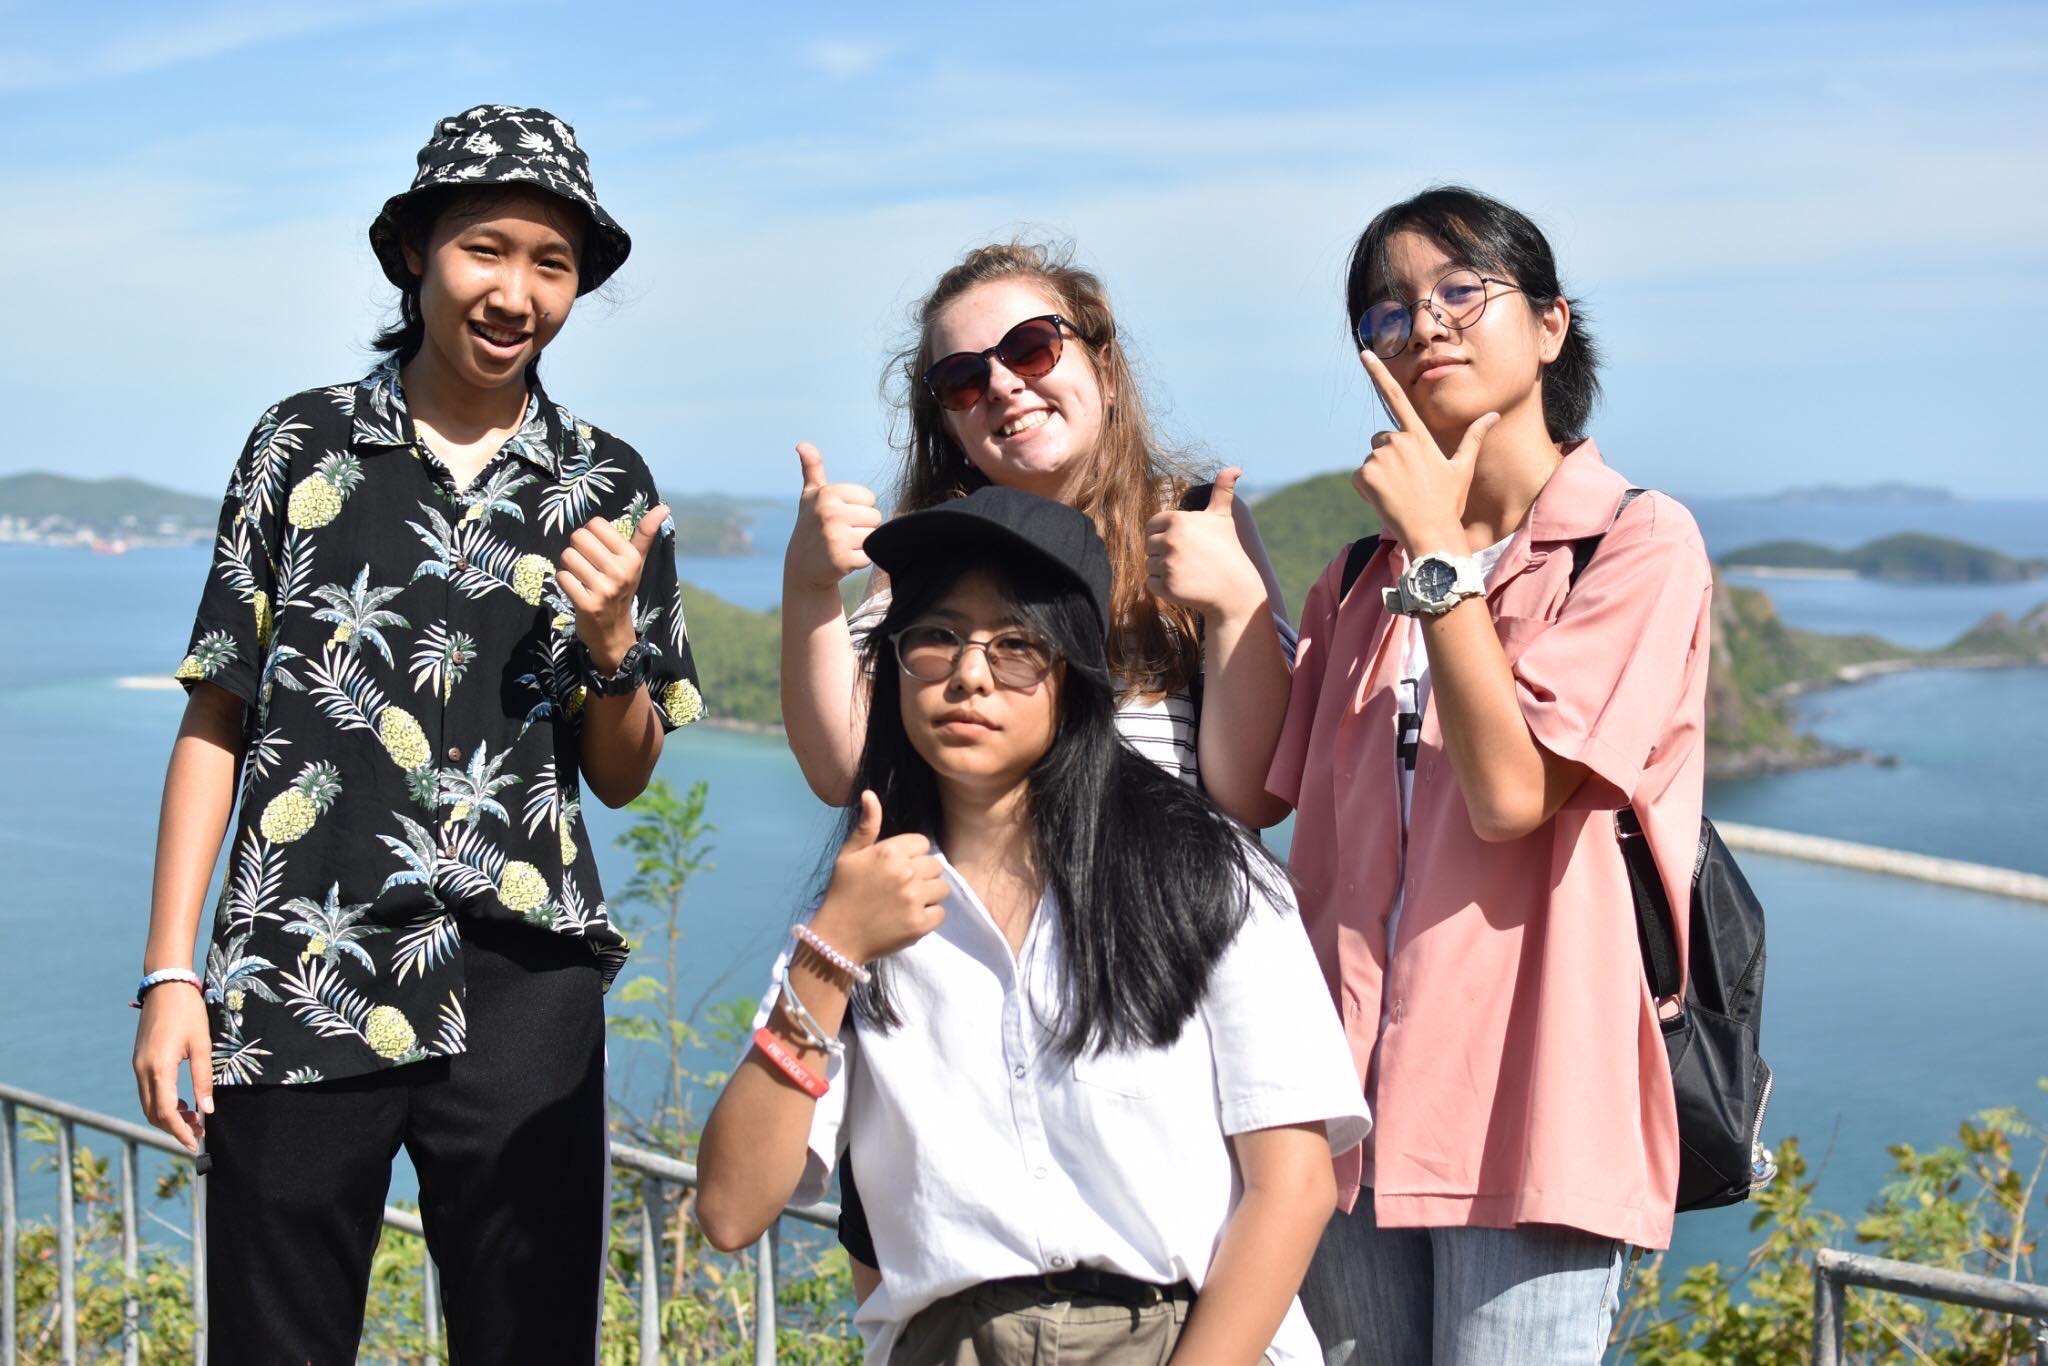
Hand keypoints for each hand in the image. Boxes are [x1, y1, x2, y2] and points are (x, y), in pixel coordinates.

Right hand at [132, 985, 211, 1152]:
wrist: (166, 986)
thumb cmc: (188, 1013)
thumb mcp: (202, 1046)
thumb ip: (203, 1080)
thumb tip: (208, 1111)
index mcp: (159, 1068)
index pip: (166, 1112)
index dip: (179, 1132)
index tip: (194, 1143)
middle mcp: (143, 1070)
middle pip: (153, 1113)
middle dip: (174, 1128)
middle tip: (198, 1133)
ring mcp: (138, 1065)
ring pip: (148, 1104)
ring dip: (168, 1116)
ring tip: (193, 1119)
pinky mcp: (139, 1060)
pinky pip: (147, 1091)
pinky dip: (162, 1103)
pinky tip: (182, 1103)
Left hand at [559, 503, 668, 669]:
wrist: (614, 632)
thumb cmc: (622, 588)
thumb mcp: (636, 561)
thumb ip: (645, 533)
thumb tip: (663, 507)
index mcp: (632, 557)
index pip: (595, 524)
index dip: (591, 535)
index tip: (599, 551)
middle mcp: (621, 572)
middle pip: (579, 537)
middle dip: (577, 549)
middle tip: (587, 565)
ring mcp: (604, 589)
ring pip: (567, 556)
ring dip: (569, 566)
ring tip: (581, 577)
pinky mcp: (587, 604)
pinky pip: (562, 577)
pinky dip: (564, 581)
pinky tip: (576, 590)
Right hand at [786, 443, 881, 593]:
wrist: (802, 566)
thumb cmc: (812, 525)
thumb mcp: (811, 496)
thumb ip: (812, 468)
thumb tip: (802, 444)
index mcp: (828, 494)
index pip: (869, 498)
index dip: (859, 509)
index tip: (840, 516)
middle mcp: (830, 513)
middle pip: (875, 517)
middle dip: (862, 527)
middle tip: (842, 533)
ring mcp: (835, 537)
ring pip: (873, 536)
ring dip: (862, 543)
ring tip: (843, 545)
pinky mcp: (842, 560)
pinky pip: (869, 556)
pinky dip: (860, 560)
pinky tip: (844, 559)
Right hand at [809, 791, 947, 963]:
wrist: (837, 937)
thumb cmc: (842, 892)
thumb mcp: (849, 855)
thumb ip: (866, 825)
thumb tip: (870, 794)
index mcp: (890, 851)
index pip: (923, 844)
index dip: (911, 856)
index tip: (895, 869)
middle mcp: (906, 872)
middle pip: (934, 866)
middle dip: (921, 875)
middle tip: (900, 888)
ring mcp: (914, 899)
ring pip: (941, 889)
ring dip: (928, 895)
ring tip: (907, 903)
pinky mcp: (920, 924)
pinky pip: (940, 913)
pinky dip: (929, 917)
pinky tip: (909, 918)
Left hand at [1144, 468, 1264, 618]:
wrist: (1235, 589)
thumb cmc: (1228, 550)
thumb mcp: (1223, 518)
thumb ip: (1222, 490)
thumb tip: (1235, 468)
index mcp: (1178, 520)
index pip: (1152, 525)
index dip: (1164, 533)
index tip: (1184, 542)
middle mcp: (1171, 540)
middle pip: (1149, 545)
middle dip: (1164, 552)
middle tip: (1188, 559)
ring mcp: (1168, 564)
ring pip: (1149, 564)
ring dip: (1163, 569)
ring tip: (1188, 571)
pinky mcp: (1166, 586)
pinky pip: (1150, 583)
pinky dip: (1163, 586)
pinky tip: (1184, 584)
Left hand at [1352, 351, 1498, 555]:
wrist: (1431, 533)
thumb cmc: (1448, 502)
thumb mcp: (1462, 468)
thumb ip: (1474, 437)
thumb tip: (1494, 414)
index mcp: (1419, 436)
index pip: (1396, 397)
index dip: (1379, 375)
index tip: (1364, 354)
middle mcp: (1397, 441)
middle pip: (1382, 439)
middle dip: (1390, 456)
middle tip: (1408, 482)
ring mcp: (1379, 458)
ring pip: (1372, 459)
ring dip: (1380, 474)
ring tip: (1400, 493)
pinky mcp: (1365, 475)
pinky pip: (1359, 477)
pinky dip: (1368, 489)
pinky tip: (1386, 501)